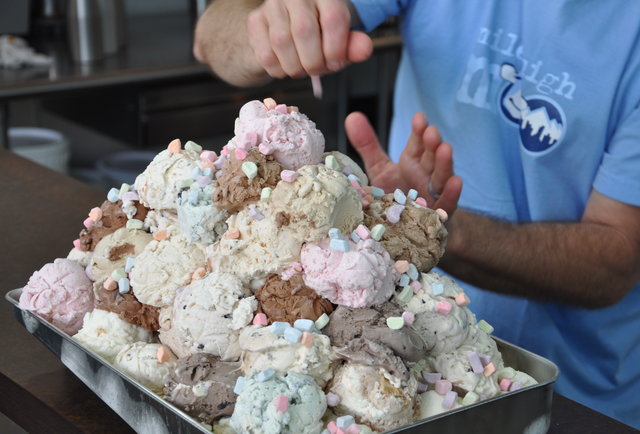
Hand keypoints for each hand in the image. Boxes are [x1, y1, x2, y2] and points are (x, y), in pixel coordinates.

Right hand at [246, 0, 372, 77]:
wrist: (285, 31)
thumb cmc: (318, 35)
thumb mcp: (340, 38)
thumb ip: (353, 45)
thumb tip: (364, 50)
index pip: (333, 18)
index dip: (336, 48)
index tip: (336, 64)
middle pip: (304, 30)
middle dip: (314, 61)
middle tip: (317, 70)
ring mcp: (272, 5)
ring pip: (282, 43)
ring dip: (295, 67)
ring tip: (302, 69)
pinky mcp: (255, 20)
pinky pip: (265, 53)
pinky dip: (278, 70)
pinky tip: (286, 66)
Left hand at [346, 112, 462, 214]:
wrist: (406, 230)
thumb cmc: (395, 196)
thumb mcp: (379, 170)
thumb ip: (368, 145)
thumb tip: (352, 116)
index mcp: (412, 162)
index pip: (417, 143)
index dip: (418, 131)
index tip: (418, 118)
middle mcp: (425, 175)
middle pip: (431, 157)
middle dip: (432, 143)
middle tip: (431, 131)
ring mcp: (433, 195)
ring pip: (440, 177)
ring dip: (444, 163)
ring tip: (445, 148)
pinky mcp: (438, 216)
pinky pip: (446, 204)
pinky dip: (451, 194)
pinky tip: (456, 182)